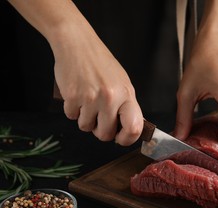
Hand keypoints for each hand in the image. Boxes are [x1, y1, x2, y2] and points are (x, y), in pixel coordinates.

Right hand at [51, 24, 142, 145]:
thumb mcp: (123, 83)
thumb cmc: (101, 63)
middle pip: (105, 135)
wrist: (77, 44)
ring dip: (85, 119)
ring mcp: (90, 98)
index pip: (134, 128)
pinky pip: (71, 117)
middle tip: (99, 119)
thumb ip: (125, 106)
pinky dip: (72, 109)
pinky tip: (77, 94)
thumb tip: (126, 130)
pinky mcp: (72, 97)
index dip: (127, 139)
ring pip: (86, 127)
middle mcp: (110, 98)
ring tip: (87, 101)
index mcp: (127, 95)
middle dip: (101, 131)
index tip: (120, 138)